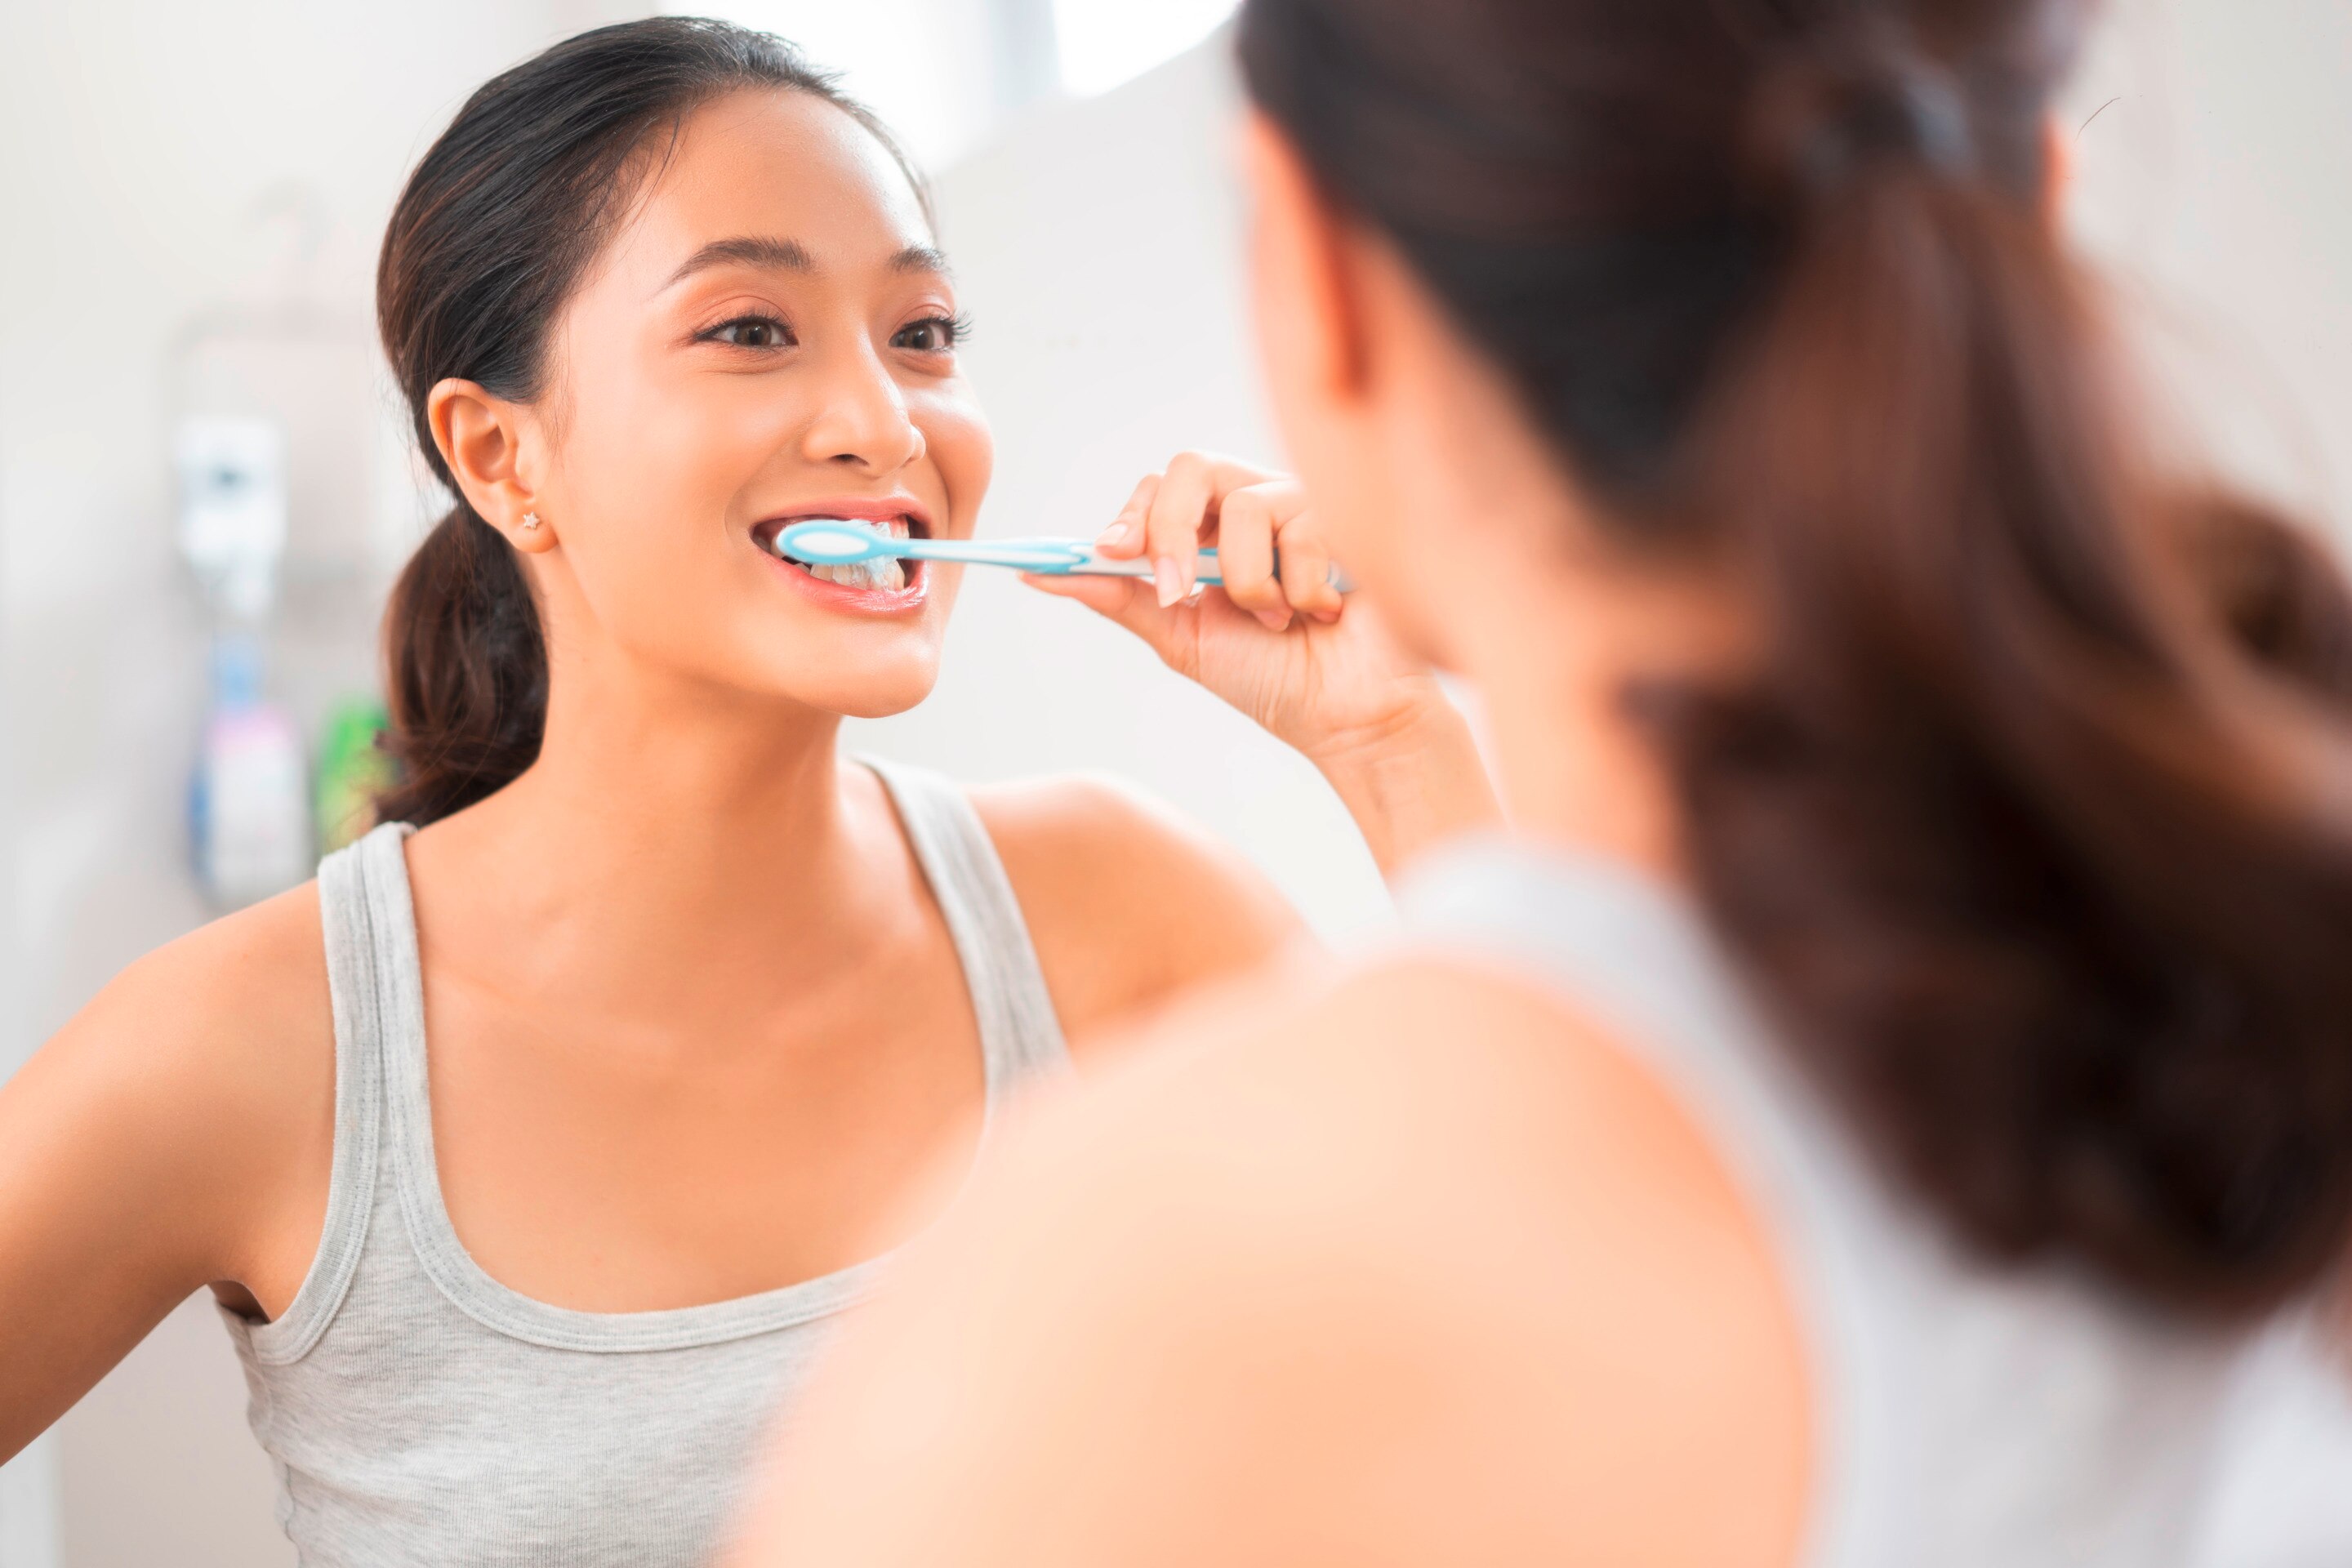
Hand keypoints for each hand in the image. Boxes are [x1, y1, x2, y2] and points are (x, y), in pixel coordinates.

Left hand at [1023, 452, 1499, 872]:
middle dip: (1169, 529)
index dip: (1130, 516)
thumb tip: (1040, 575)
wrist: (1348, 717)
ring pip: (1242, 506)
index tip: (1107, 555)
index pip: (1156, 489)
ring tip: (1278, 621)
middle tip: (1178, 592)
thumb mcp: (1182, 639)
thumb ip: (1120, 599)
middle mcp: (1252, 507)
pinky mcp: (1346, 516)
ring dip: (1247, 582)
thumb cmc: (1273, 680)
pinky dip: (1299, 589)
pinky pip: (1299, 531)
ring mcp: (1300, 507)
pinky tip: (1326, 612)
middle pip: (1191, 466)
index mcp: (1208, 533)